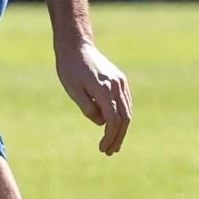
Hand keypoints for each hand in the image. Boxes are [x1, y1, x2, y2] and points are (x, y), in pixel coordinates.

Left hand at [56, 40, 131, 154]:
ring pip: (127, 111)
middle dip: (118, 137)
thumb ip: (87, 108)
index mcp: (104, 89)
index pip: (113, 120)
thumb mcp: (73, 90)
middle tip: (110, 151)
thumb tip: (101, 123)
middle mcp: (116, 85)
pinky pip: (126, 102)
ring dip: (122, 130)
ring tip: (114, 144)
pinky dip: (123, 117)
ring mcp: (120, 82)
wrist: (77, 46)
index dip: (110, 137)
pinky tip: (116, 127)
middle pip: (124, 118)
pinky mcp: (120, 80)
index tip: (102, 148)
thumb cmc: (70, 68)